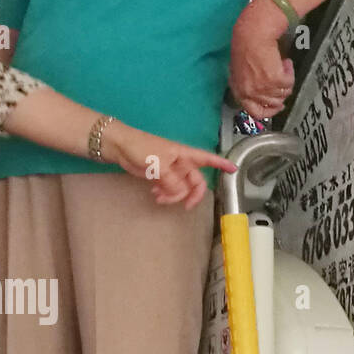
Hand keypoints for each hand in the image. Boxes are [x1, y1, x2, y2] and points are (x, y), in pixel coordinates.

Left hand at [109, 124, 237, 209]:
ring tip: (159, 198)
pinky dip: (165, 194)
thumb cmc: (141, 148)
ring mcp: (170, 170)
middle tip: (185, 206)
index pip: (208, 158)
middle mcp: (181, 163)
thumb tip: (180, 193)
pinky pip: (169, 188)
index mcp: (185, 155)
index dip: (222, 164)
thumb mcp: (159, 164)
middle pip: (195, 181)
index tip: (234, 170)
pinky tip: (154, 194)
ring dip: (173, 196)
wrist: (120, 146)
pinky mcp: (159, 176)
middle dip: (191, 194)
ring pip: (181, 188)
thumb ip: (172, 181)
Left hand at [229, 0, 294, 120]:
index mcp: (239, 91)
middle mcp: (249, 92)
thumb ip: (248, 84)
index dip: (269, 111)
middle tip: (283, 78)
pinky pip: (289, 82)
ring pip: (283, 93)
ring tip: (282, 66)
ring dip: (286, 79)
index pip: (255, 112)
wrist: (253, 32)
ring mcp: (261, 88)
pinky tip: (285, 62)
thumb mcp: (241, 70)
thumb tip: (263, 93)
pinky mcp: (274, 79)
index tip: (278, 106)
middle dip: (281, 91)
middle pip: (273, 103)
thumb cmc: (246, 45)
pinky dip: (290, 71)